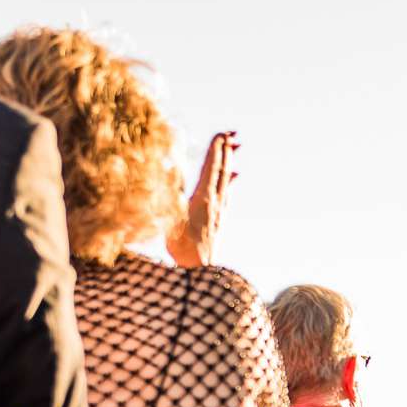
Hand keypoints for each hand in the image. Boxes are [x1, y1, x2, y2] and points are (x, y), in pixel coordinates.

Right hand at [166, 131, 237, 267]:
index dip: (216, 150)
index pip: (211, 168)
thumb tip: (176, 176)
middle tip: (233, 133)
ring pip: (226, 180)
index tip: (221, 134)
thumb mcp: (172, 220)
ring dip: (229, 161)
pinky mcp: (219, 219)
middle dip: (227, 150)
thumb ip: (172, 197)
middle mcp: (216, 203)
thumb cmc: (181, 248)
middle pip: (223, 170)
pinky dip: (230, 179)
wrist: (200, 273)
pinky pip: (227, 192)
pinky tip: (234, 176)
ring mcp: (219, 211)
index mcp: (203, 199)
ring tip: (235, 147)